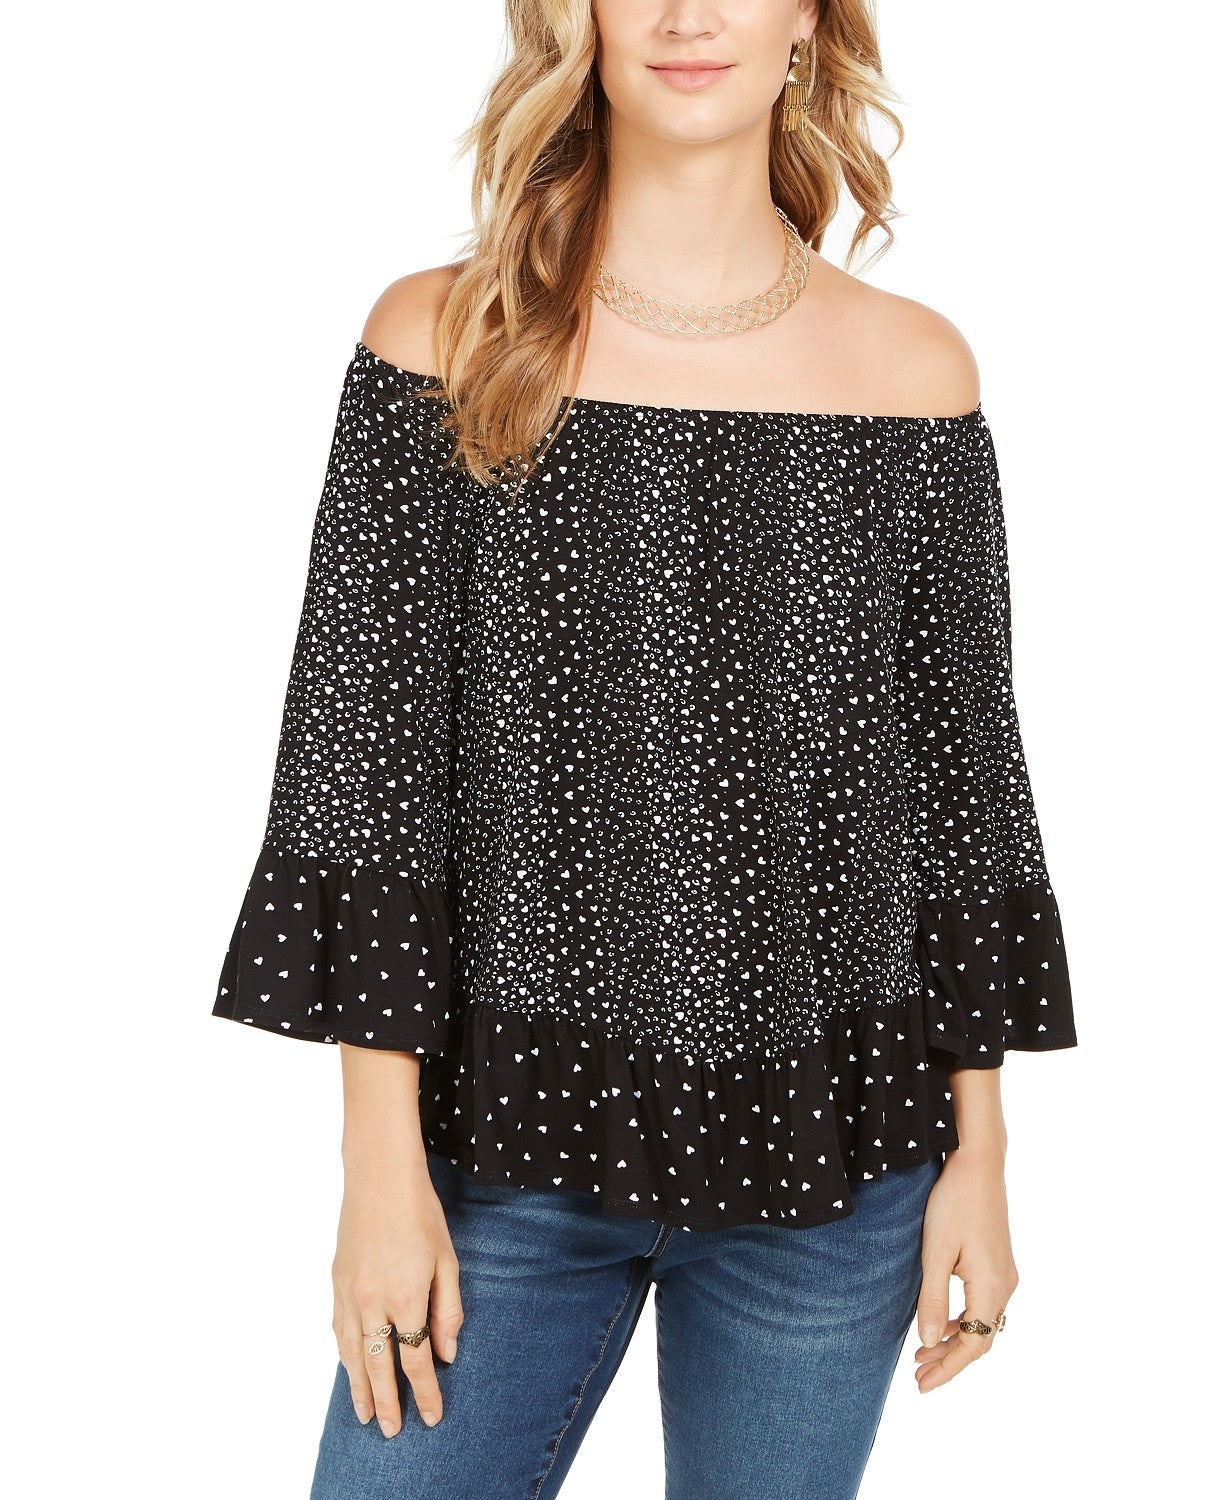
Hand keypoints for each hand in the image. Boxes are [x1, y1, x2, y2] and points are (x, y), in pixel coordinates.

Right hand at [331, 1156, 463, 1434]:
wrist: (379, 1177)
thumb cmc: (420, 1213)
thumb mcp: (447, 1259)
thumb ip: (448, 1309)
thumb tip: (448, 1352)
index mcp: (406, 1296)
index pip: (416, 1360)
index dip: (425, 1392)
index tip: (431, 1416)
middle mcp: (373, 1301)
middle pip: (380, 1366)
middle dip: (388, 1402)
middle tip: (392, 1431)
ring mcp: (350, 1293)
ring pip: (352, 1353)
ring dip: (360, 1387)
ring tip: (365, 1414)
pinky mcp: (336, 1282)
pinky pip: (338, 1329)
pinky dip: (344, 1355)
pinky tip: (350, 1368)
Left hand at [913, 1147, 1017, 1392]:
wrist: (978, 1166)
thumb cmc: (953, 1204)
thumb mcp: (935, 1253)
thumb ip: (932, 1299)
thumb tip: (928, 1343)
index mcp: (991, 1288)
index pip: (973, 1345)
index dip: (949, 1369)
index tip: (923, 1385)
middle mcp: (1005, 1286)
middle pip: (981, 1339)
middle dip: (950, 1360)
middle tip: (918, 1376)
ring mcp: (1005, 1274)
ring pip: (983, 1323)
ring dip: (955, 1340)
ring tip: (924, 1354)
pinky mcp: (999, 1262)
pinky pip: (984, 1305)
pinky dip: (963, 1320)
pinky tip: (942, 1322)